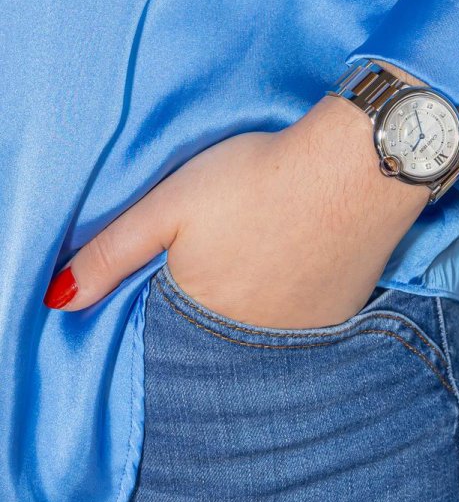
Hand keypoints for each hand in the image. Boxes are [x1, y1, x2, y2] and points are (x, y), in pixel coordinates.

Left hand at [42, 92, 435, 326]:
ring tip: (268, 239)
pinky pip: (306, 317)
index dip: (175, 280)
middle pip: (218, 324)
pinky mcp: (343, 311)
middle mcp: (252, 336)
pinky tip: (303, 250)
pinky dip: (298, 292)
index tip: (192, 247)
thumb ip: (111, 253)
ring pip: (264, 323)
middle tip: (236, 237)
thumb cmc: (259, 177)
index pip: (169, 318)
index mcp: (202, 313)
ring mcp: (303, 330)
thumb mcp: (170, 204)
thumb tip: (57, 301)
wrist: (357, 165)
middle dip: (217, 290)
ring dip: (259, 294)